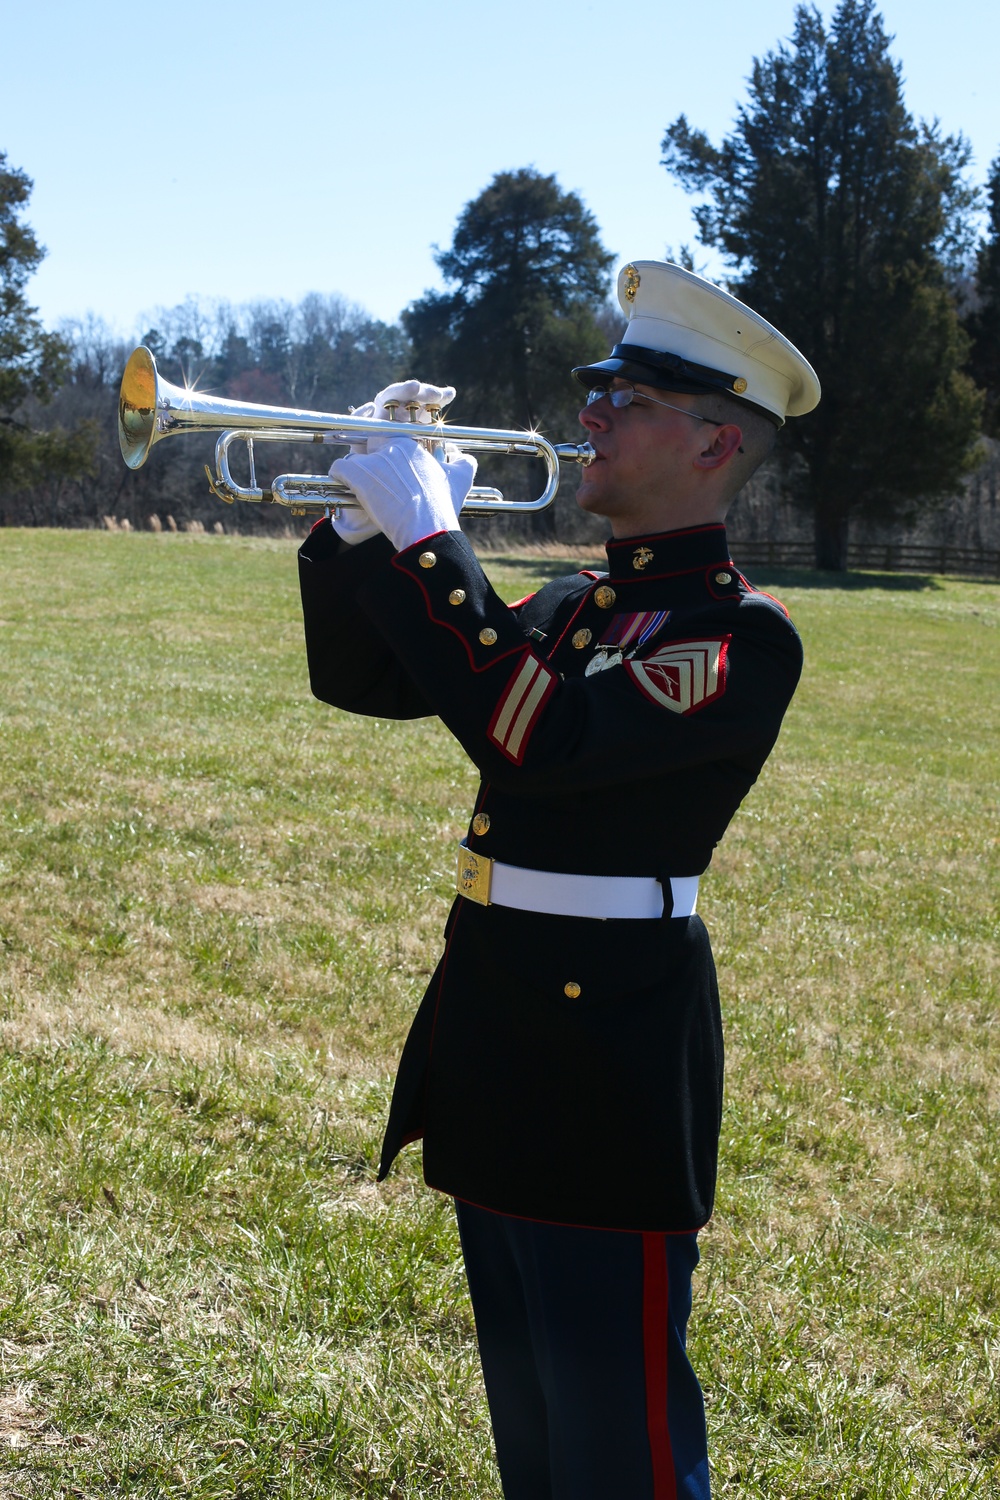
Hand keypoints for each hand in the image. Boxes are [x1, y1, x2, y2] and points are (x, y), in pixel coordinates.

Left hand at [329, 437, 476, 552]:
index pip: (390, 441)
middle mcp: (391, 447)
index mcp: (411, 445)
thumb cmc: (443, 505)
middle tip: (376, 481)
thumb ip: (464, 461)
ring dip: (356, 472)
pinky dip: (339, 476)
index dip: (388, 457)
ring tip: (360, 487)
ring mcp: (374, 461)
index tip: (390, 472)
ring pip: (355, 458)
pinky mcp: (359, 475)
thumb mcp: (461, 479)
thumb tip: (461, 454)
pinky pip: (339, 467)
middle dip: (372, 462)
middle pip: (371, 447)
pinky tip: (343, 485)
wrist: (426, 528)